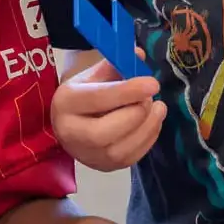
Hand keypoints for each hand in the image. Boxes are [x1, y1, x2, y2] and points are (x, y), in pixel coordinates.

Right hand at [50, 56, 165, 170]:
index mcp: (66, 102)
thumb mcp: (92, 76)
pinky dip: (148, 139)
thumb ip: (115, 65)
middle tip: (150, 98)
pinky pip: (131, 158)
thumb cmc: (84, 96)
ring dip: (147, 127)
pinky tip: (152, 122)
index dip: (127, 92)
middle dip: (136, 114)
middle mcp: (71, 133)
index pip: (97, 99)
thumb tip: (139, 55)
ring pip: (120, 150)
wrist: (69, 125)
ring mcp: (87, 155)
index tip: (152, 83)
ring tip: (157, 108)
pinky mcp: (104, 167)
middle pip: (105, 132)